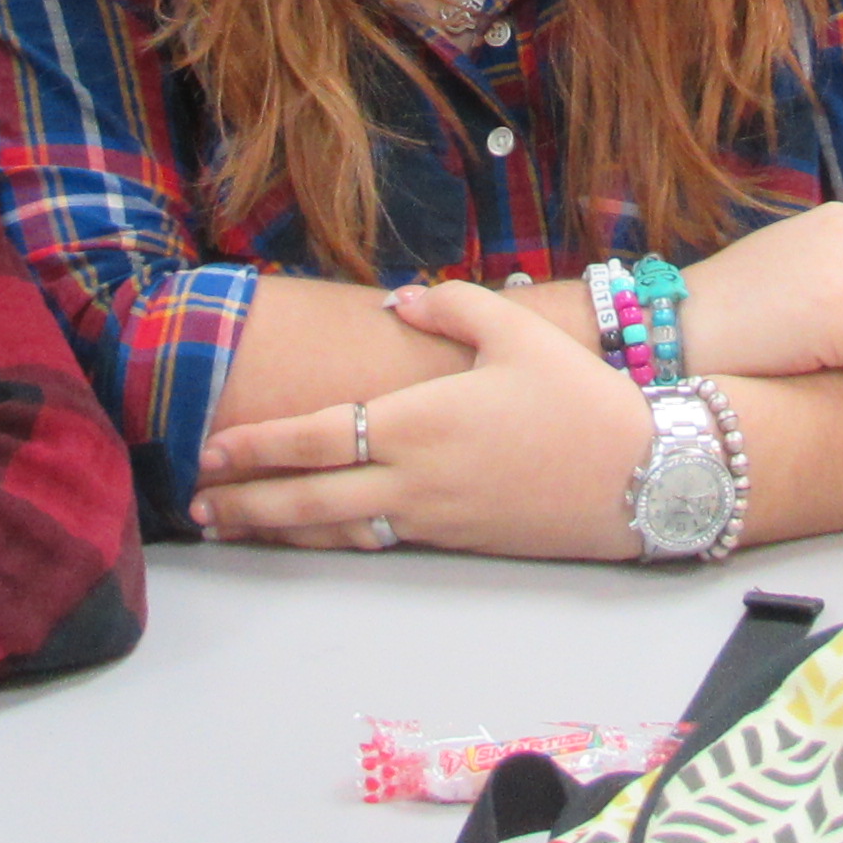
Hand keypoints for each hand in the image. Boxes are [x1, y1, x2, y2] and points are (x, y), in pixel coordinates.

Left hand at [190, 283, 654, 558]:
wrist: (644, 476)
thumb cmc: (581, 398)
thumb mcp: (518, 332)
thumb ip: (450, 306)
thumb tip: (396, 301)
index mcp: (418, 423)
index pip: (316, 437)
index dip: (258, 446)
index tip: (212, 450)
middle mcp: (415, 478)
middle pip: (309, 498)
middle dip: (247, 502)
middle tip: (198, 503)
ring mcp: (435, 518)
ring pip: (338, 529)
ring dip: (280, 528)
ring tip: (234, 526)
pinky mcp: (459, 542)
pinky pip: (379, 540)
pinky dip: (335, 538)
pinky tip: (314, 534)